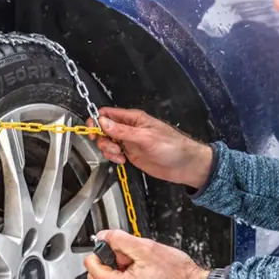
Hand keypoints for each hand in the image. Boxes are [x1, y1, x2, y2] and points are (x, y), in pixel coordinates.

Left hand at [83, 229, 208, 278]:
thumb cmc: (176, 276)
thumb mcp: (146, 248)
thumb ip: (120, 240)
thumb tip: (104, 236)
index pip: (91, 266)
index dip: (102, 251)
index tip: (114, 246)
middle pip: (93, 278)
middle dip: (105, 263)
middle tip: (124, 255)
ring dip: (107, 274)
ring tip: (126, 265)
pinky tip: (133, 273)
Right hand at [86, 107, 213, 188]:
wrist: (184, 165)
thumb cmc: (172, 146)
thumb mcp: (145, 137)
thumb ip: (122, 131)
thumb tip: (102, 122)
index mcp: (133, 118)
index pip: (107, 114)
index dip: (97, 121)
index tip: (94, 132)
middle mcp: (129, 128)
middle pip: (104, 129)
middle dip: (102, 139)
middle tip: (111, 147)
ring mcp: (129, 141)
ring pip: (107, 142)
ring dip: (108, 150)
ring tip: (119, 155)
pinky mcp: (131, 154)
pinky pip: (114, 153)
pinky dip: (114, 158)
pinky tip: (122, 161)